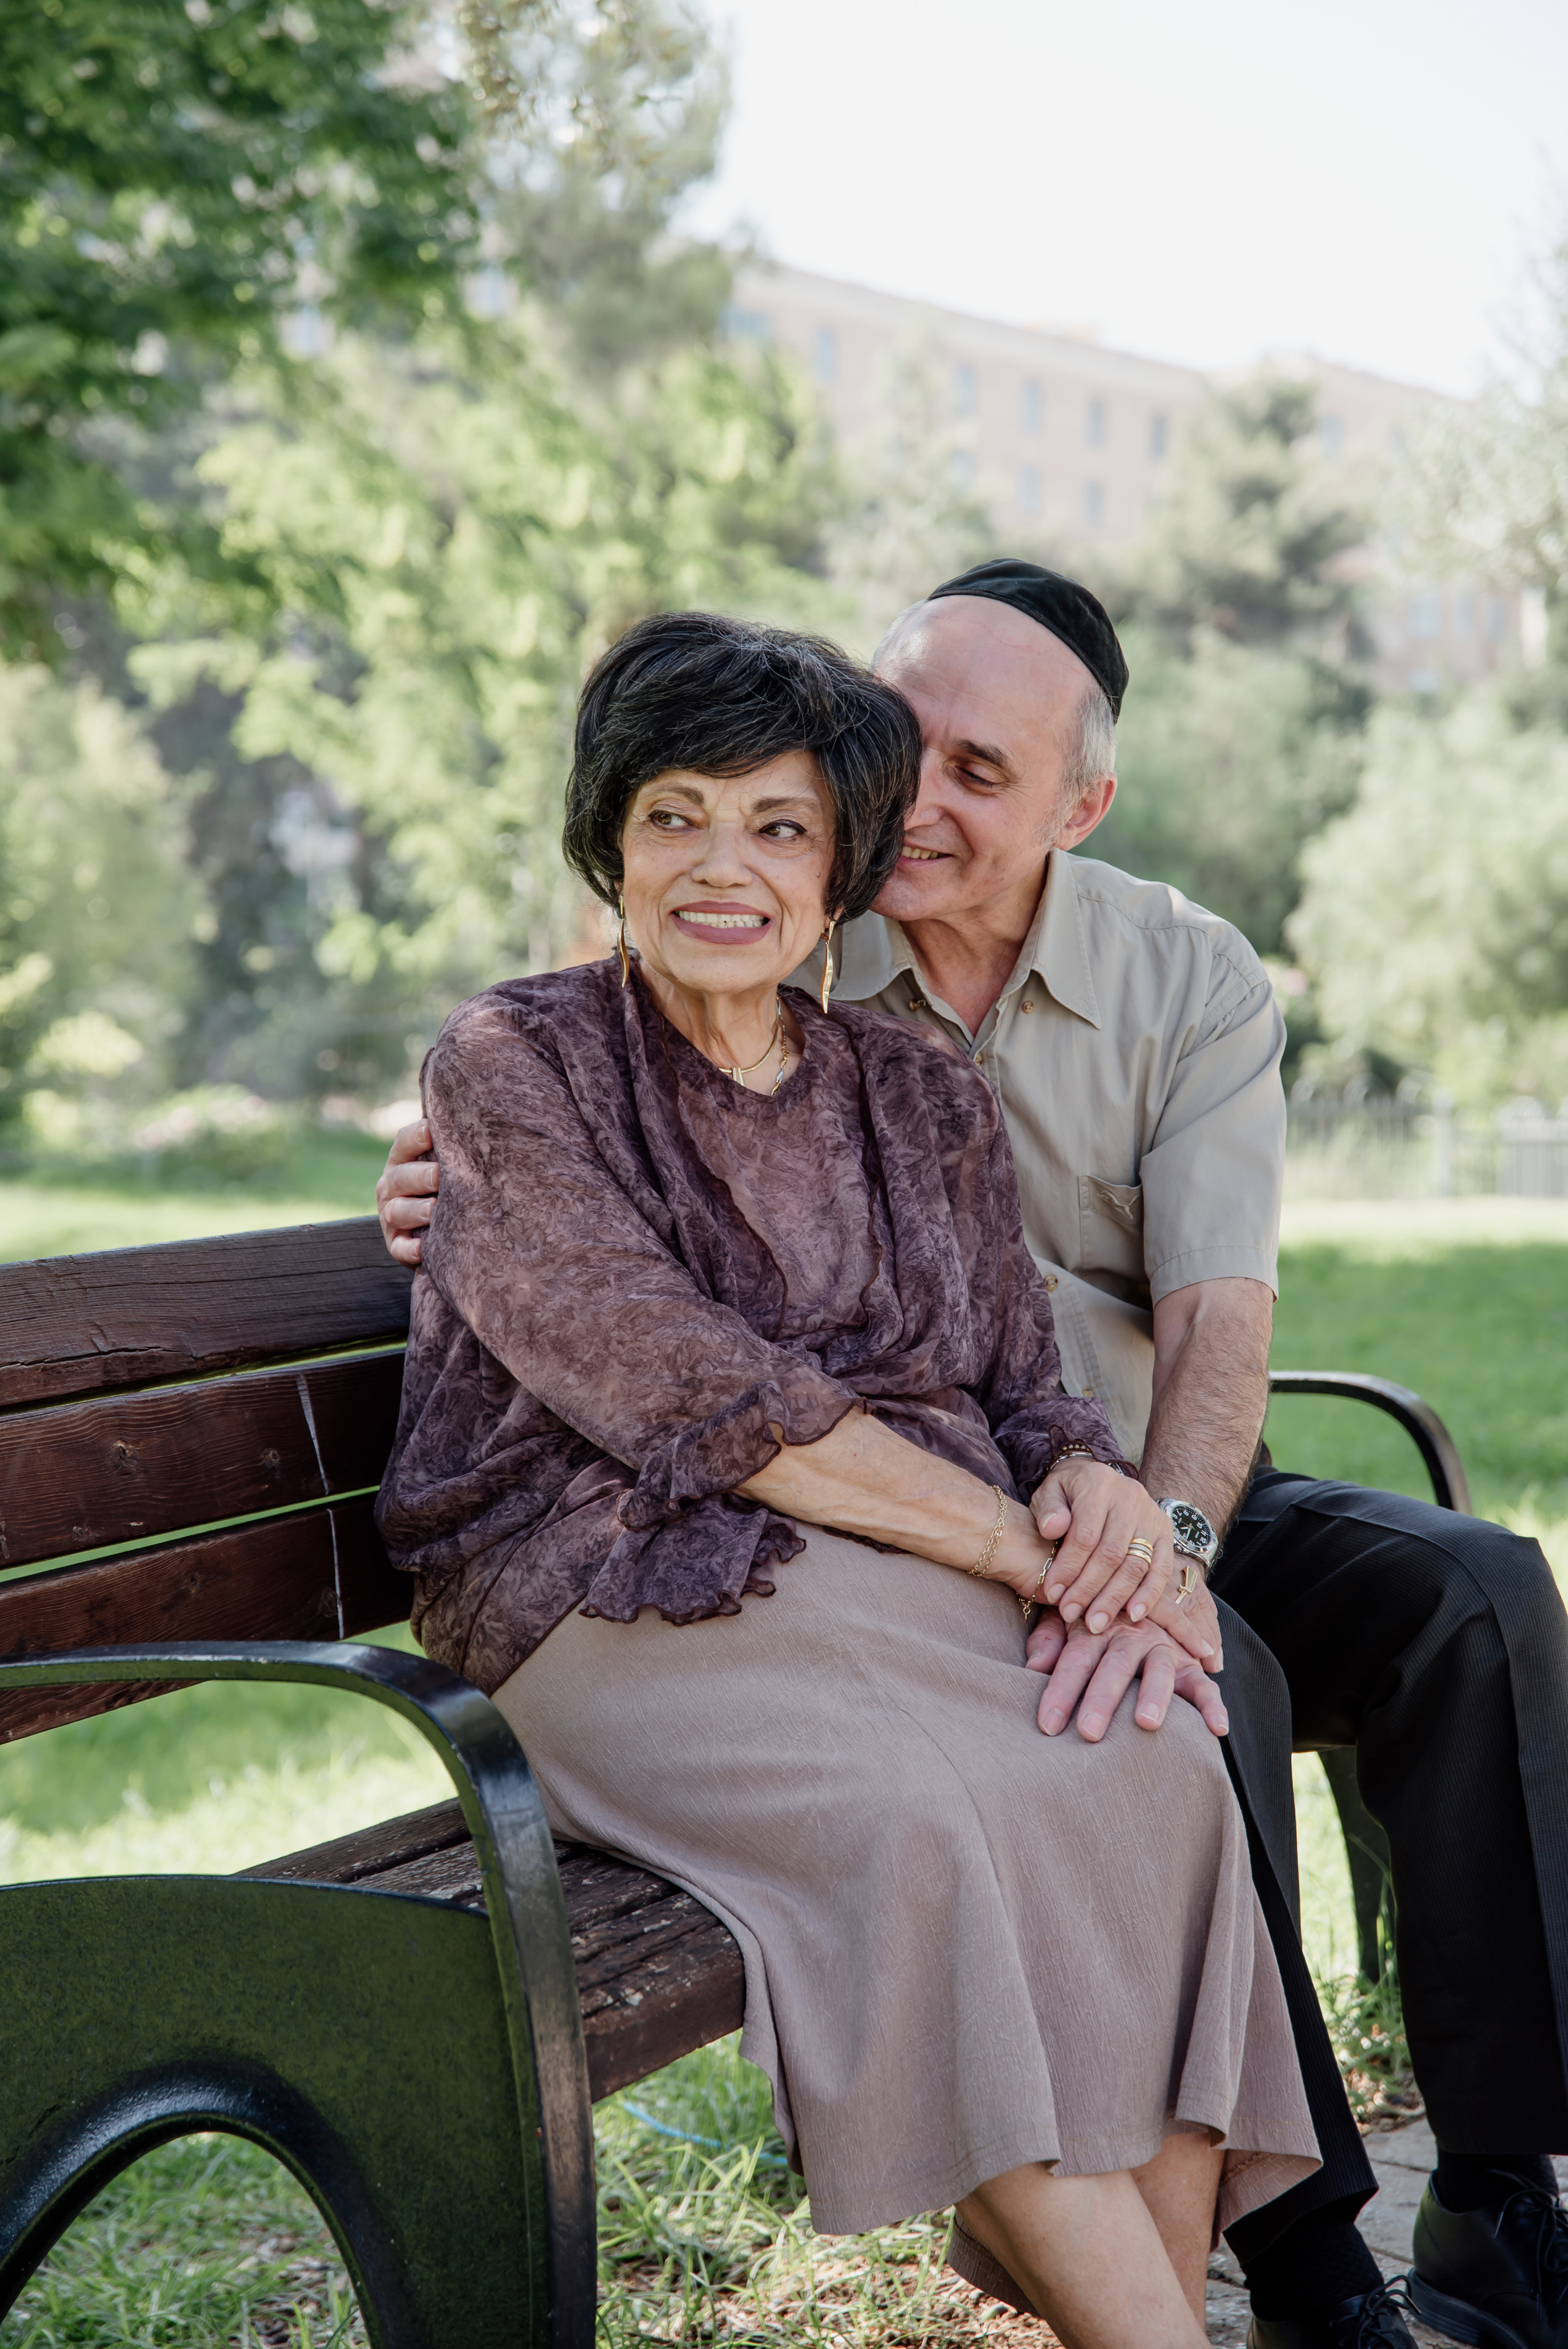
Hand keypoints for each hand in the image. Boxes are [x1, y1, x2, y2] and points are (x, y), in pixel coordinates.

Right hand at [375, 1118, 438, 1267]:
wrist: (433, 1228)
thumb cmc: (444, 1184)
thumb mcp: (442, 1161)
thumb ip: (450, 1144)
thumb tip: (478, 1116)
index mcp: (402, 1160)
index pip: (403, 1143)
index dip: (416, 1136)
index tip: (431, 1132)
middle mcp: (391, 1185)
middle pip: (401, 1176)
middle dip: (420, 1175)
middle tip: (440, 1176)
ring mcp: (391, 1215)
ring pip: (398, 1211)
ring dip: (416, 1210)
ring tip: (435, 1209)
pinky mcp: (396, 1244)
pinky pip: (400, 1247)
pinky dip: (409, 1248)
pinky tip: (422, 1249)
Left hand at [1025, 1610, 1228, 1743]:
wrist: (1136, 1575)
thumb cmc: (1090, 1613)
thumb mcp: (1064, 1619)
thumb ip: (1048, 1640)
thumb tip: (1034, 1666)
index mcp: (1096, 1628)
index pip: (1075, 1659)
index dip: (1061, 1689)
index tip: (1048, 1724)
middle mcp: (1131, 1636)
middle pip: (1115, 1665)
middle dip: (1102, 1698)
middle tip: (1090, 1731)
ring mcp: (1163, 1647)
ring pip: (1160, 1670)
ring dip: (1154, 1695)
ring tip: (1146, 1723)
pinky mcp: (1189, 1662)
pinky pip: (1204, 1683)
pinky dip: (1213, 1705)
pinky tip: (1217, 1728)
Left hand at [1030, 1459, 1211, 1660]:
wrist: (1097, 1479)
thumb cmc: (1067, 1494)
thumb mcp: (1049, 1492)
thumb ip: (1048, 1509)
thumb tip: (1053, 1528)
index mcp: (1098, 1483)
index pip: (1085, 1534)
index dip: (1069, 1568)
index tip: (1053, 1594)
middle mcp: (1130, 1496)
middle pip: (1111, 1553)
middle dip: (1089, 1589)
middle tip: (1070, 1614)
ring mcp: (1152, 1514)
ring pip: (1136, 1564)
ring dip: (1115, 1598)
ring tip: (1095, 1623)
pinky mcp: (1166, 1531)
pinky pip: (1162, 1568)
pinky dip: (1149, 1594)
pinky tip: (1134, 1615)